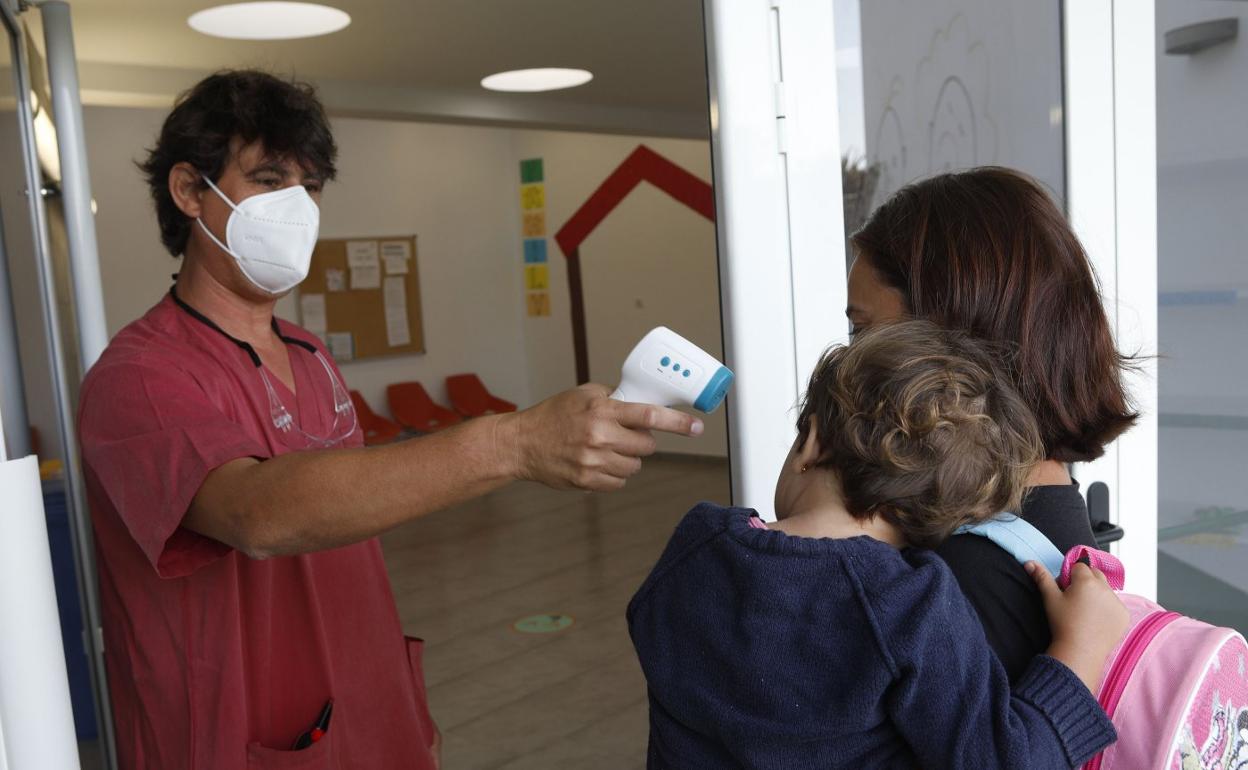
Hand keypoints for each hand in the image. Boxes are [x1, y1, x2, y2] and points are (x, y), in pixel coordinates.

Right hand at [500, 384, 703, 490]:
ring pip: (635, 465)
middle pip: (647, 445)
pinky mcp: (588, 481)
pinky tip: (597, 462)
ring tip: (606, 448)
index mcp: (602, 411)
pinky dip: (614, 473)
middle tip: (625, 434)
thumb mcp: (584, 394)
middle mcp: (600, 436)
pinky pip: (619, 481)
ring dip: (628, 458)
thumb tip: (643, 403)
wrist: (523, 443)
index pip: (650, 415)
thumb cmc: (553, 416)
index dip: (678, 422)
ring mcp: (594, 461)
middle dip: (642, 440)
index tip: (697, 426)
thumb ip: (615, 398)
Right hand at [1027, 560, 1128, 693]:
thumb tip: (1030, 563)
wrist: (1080, 651)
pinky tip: (1096, 619)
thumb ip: (1041, 577)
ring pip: (1106, 588)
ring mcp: (1117, 602)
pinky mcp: (1124, 615)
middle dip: (1086, 580)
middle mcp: (1105, 588)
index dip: (1070, 576)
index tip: (1065, 589)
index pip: (1079, 566)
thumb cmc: (1063, 624)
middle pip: (1095, 574)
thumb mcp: (1050, 599)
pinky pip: (1115, 604)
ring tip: (1085, 611)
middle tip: (1075, 598)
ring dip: (1097, 593)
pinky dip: (1107, 607)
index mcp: (1086, 581)